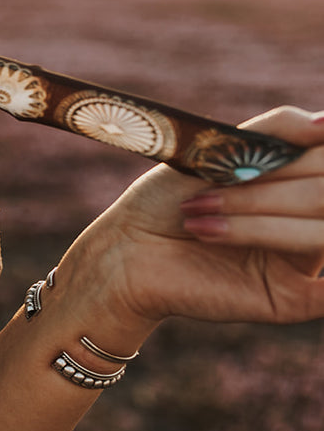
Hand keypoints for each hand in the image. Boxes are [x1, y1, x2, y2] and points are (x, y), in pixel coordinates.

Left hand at [69, 106, 323, 326]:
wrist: (126, 250)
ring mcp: (303, 259)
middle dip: (265, 192)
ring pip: (320, 234)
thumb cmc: (167, 198)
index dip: (297, 157)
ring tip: (196, 224)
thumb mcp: (216, 151)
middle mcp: (311, 217)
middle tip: (202, 198)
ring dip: (257, 223)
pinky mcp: (291, 298)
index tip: (246, 160)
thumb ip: (276, 131)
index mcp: (301, 179)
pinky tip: (317, 282)